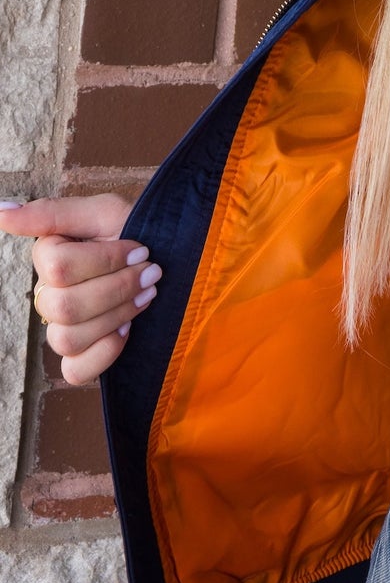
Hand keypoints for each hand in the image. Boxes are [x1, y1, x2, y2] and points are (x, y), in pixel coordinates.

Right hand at [0, 193, 155, 385]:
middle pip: (62, 307)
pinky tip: (128, 331)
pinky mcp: (82, 357)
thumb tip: (2, 211)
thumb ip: (51, 213)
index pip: (58, 268)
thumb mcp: (105, 212)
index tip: (142, 249)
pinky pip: (74, 371)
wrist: (180, 258)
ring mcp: (64, 328)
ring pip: (66, 338)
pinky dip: (104, 353)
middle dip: (118, 289)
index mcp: (49, 258)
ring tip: (147, 296)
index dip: (107, 260)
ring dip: (116, 316)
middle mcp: (49, 295)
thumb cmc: (141, 231)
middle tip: (152, 273)